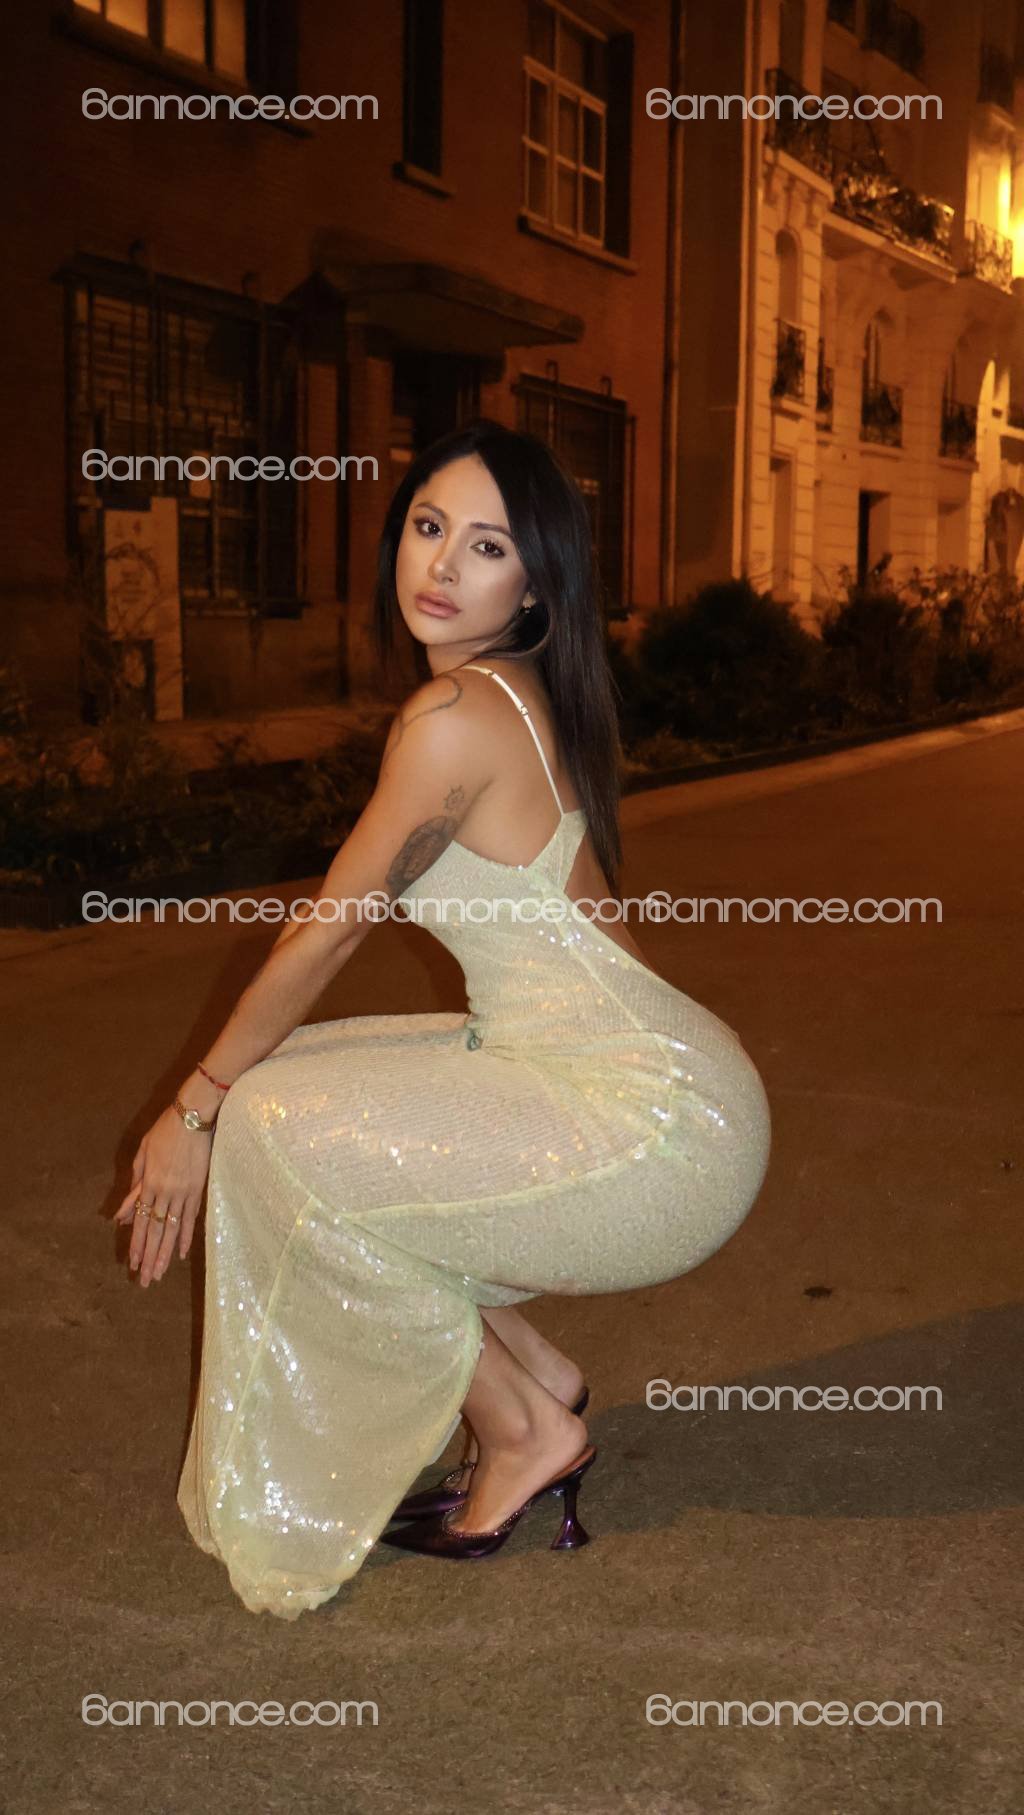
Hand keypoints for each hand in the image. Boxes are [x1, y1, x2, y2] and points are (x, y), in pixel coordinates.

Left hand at [113, 1102, 213, 1286]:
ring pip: (172, 1230)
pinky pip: (191, 1218)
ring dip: (166, 1254)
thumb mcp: (143, 1153)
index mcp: (149, 1183)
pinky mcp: (199, 1189)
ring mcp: (184, 1193)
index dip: (136, 1244)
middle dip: (149, 1258)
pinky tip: (182, 1253)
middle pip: (155, 1231)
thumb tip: (121, 1213)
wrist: (194, 1118)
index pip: (139, 1221)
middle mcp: (165, 1192)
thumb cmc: (165, 1131)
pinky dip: (186, 1236)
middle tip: (146, 1280)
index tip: (132, 1264)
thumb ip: (134, 1184)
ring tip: (161, 1274)